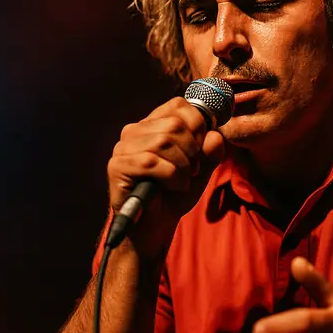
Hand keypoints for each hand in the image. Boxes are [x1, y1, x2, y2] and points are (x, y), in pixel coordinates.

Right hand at [107, 96, 225, 257]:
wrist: (154, 227)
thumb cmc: (174, 194)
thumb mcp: (200, 170)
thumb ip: (211, 151)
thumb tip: (215, 134)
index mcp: (153, 125)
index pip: (178, 105)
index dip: (198, 124)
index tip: (201, 148)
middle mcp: (134, 131)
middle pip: (175, 124)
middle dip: (193, 150)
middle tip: (193, 170)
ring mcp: (122, 148)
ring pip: (164, 142)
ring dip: (183, 166)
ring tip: (182, 180)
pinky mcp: (117, 167)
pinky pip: (152, 163)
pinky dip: (172, 177)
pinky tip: (172, 188)